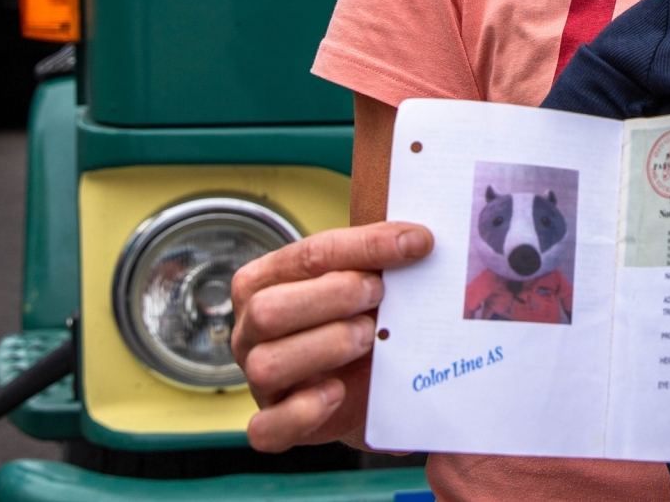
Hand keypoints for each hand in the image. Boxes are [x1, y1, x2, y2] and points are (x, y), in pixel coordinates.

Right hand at [230, 221, 434, 451]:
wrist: (365, 384)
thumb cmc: (357, 320)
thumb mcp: (363, 285)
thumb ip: (378, 261)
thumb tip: (417, 240)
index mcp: (266, 280)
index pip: (308, 255)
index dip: (365, 246)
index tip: (416, 242)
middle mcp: (251, 328)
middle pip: (269, 309)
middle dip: (334, 297)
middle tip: (381, 294)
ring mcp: (257, 378)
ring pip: (268, 364)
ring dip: (326, 346)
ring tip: (370, 338)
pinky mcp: (273, 422)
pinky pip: (268, 428)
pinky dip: (303, 411)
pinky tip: (338, 391)